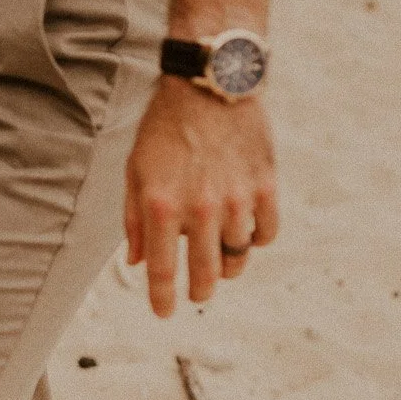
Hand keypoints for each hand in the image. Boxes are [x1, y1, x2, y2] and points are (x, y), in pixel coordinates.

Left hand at [124, 77, 279, 318]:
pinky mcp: (265, 187)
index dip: (162, 298)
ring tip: (222, 261)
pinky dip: (256, 240)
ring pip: (238, 257)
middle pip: (206, 273)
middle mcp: (200, 209)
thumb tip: (136, 261)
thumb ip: (133, 218)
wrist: (209, 86)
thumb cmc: (166, 127)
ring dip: (229, 266)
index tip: (163, 313)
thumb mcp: (135, 169)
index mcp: (161, 205)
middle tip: (198, 293)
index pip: (162, 269)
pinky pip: (266, 233)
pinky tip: (246, 233)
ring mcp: (236, 200)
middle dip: (200, 290)